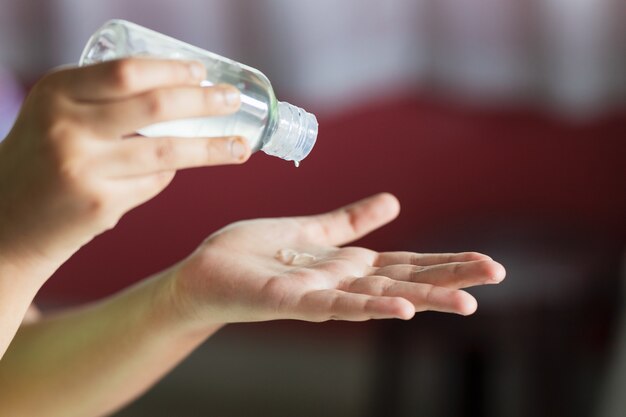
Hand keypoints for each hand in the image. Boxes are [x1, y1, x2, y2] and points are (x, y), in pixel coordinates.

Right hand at [0, 59, 249, 264]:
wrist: (5, 220)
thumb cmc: (42, 158)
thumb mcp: (57, 114)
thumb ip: (104, 100)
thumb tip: (181, 94)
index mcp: (56, 92)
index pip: (128, 72)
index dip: (173, 70)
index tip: (203, 72)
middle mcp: (67, 127)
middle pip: (156, 107)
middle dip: (205, 102)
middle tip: (233, 101)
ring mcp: (84, 169)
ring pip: (167, 152)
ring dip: (212, 149)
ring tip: (241, 146)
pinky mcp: (100, 205)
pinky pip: (154, 183)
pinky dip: (167, 174)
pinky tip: (171, 170)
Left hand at [170, 193, 505, 323]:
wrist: (206, 271)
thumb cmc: (256, 253)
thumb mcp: (312, 231)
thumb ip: (350, 221)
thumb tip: (393, 202)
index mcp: (349, 265)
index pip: (407, 263)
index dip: (446, 262)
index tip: (488, 263)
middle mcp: (341, 283)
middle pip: (404, 280)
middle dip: (450, 279)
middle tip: (497, 276)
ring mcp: (318, 295)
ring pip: (378, 298)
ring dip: (421, 299)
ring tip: (465, 303)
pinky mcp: (289, 301)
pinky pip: (332, 306)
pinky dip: (367, 306)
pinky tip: (398, 309)